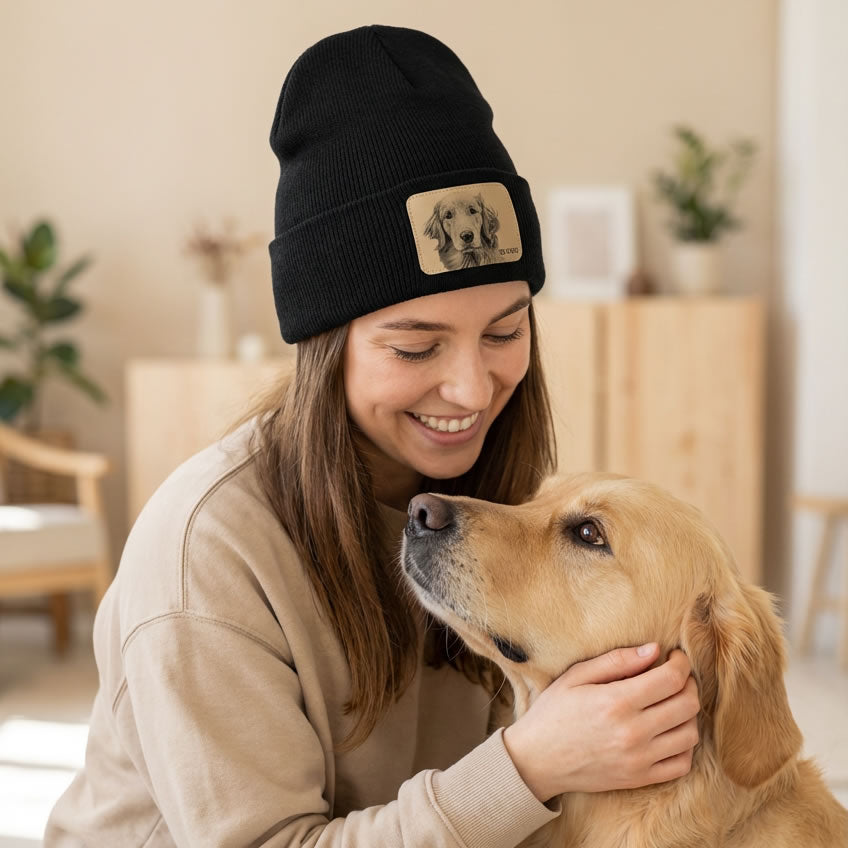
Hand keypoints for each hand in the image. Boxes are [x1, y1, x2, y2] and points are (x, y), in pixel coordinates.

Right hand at [503, 645, 699, 801]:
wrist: (537, 759)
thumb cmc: (554, 711)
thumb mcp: (576, 676)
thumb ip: (617, 661)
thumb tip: (655, 650)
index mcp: (616, 702)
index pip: (671, 679)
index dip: (681, 663)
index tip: (675, 657)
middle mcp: (633, 732)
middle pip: (687, 705)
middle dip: (688, 684)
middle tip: (676, 676)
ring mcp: (639, 759)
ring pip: (690, 734)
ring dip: (688, 714)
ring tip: (672, 703)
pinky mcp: (640, 779)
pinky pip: (682, 764)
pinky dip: (684, 745)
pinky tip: (669, 731)